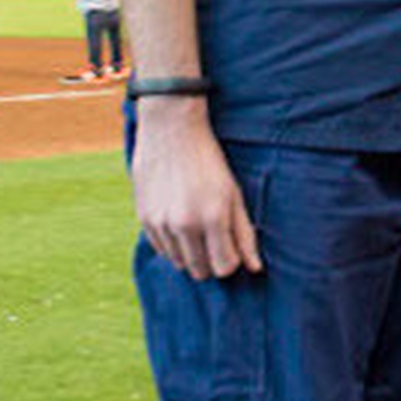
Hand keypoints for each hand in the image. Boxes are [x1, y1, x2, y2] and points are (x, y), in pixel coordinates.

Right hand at [132, 103, 261, 277]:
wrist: (171, 130)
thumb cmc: (208, 161)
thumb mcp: (234, 193)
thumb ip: (244, 233)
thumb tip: (255, 268)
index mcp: (213, 217)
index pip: (224, 267)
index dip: (231, 261)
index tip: (231, 247)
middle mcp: (185, 224)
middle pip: (200, 271)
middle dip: (211, 261)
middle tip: (214, 239)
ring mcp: (162, 223)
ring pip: (179, 263)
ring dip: (190, 253)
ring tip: (196, 227)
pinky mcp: (144, 218)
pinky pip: (161, 250)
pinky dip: (172, 244)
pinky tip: (179, 222)